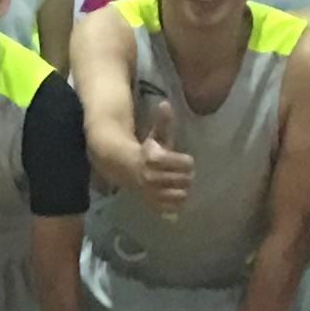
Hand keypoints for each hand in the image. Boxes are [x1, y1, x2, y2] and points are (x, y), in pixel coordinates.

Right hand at [133, 99, 196, 215]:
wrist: (124, 168)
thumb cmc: (146, 151)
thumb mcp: (156, 136)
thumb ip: (163, 122)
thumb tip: (165, 103)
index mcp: (154, 158)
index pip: (186, 163)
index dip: (186, 161)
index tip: (183, 160)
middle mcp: (151, 177)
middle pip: (185, 179)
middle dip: (186, 175)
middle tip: (181, 172)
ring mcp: (151, 192)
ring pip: (181, 194)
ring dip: (182, 188)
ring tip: (177, 183)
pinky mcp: (152, 204)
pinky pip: (173, 207)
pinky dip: (175, 201)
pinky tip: (172, 193)